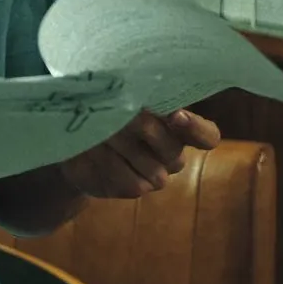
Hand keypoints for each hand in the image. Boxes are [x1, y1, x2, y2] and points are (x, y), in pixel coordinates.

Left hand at [58, 109, 220, 198]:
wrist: (74, 137)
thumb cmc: (105, 106)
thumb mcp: (121, 94)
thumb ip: (140, 95)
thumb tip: (142, 95)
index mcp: (179, 125)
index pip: (207, 135)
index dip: (196, 128)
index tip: (176, 116)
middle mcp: (173, 152)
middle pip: (174, 150)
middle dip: (143, 130)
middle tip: (118, 116)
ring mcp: (157, 175)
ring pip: (154, 170)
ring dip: (123, 146)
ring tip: (100, 130)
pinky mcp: (135, 188)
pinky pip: (132, 184)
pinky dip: (109, 165)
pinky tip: (93, 150)